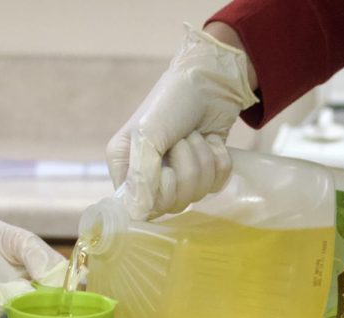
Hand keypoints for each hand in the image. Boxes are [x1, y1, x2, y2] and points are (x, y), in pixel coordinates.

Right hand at [106, 24, 257, 219]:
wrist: (212, 79)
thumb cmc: (172, 100)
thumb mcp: (149, 134)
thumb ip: (141, 176)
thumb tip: (137, 214)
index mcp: (124, 165)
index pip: (139, 206)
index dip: (158, 192)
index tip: (164, 169)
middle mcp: (148, 175)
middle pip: (172, 203)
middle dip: (185, 169)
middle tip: (182, 141)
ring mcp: (178, 175)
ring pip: (197, 194)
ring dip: (203, 160)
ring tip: (196, 135)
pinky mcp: (205, 172)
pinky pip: (217, 184)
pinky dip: (218, 160)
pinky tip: (211, 141)